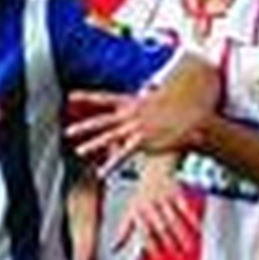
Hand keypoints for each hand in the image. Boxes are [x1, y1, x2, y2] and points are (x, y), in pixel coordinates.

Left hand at [65, 88, 209, 175]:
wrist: (190, 113)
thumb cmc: (175, 107)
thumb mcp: (159, 98)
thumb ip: (150, 96)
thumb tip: (149, 87)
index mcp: (131, 102)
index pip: (104, 98)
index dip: (87, 97)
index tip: (71, 96)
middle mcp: (130, 114)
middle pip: (102, 120)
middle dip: (84, 126)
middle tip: (68, 131)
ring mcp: (134, 127)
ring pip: (108, 136)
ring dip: (93, 144)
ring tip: (79, 150)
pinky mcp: (142, 141)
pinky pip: (123, 154)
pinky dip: (111, 164)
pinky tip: (101, 172)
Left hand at [114, 154, 198, 257]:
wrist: (155, 165)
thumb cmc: (142, 193)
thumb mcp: (130, 209)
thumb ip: (124, 230)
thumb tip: (114, 249)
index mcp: (138, 210)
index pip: (144, 232)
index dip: (152, 247)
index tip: (159, 259)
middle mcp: (150, 204)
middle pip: (161, 227)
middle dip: (170, 244)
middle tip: (178, 257)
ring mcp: (164, 198)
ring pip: (174, 220)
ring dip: (182, 236)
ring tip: (189, 249)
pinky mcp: (176, 192)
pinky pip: (185, 208)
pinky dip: (192, 220)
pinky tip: (198, 231)